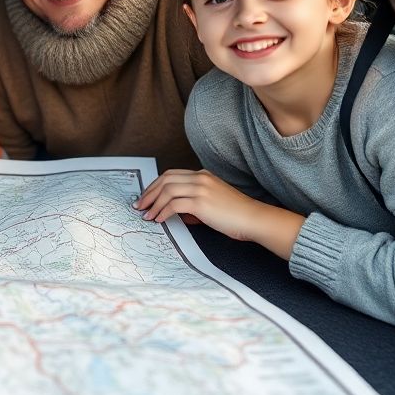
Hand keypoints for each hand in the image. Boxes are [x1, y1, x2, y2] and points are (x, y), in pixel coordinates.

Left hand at [134, 169, 303, 258]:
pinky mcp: (201, 202)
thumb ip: (193, 203)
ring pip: (166, 191)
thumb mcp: (212, 203)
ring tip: (146, 215)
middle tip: (139, 205)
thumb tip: (174, 212)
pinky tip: (158, 219)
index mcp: (203, 175)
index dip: (155, 185)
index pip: (171, 175)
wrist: (254, 219)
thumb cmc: (236, 215)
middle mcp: (200, 178)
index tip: (146, 196)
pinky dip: (162, 212)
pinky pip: (173, 204)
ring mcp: (201, 188)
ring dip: (153, 204)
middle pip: (165, 180)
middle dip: (149, 193)